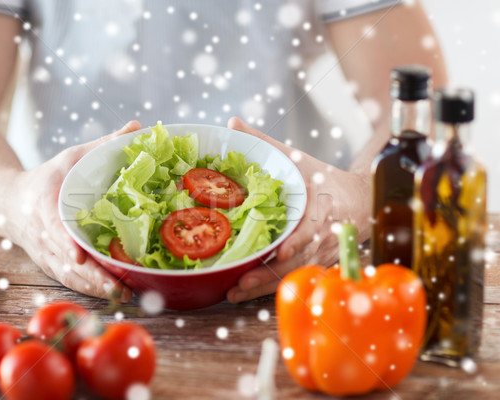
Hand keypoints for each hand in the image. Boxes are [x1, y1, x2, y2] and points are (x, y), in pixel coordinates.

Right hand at [6, 121, 141, 299]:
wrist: (9, 201)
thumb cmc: (47, 177)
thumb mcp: (71, 157)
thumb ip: (103, 145)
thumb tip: (138, 128)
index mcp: (44, 208)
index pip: (54, 229)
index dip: (66, 244)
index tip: (81, 257)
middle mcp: (42, 237)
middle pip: (67, 261)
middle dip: (94, 276)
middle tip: (122, 286)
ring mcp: (45, 255)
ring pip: (69, 277)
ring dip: (95, 289)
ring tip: (125, 294)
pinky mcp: (51, 265)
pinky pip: (70, 281)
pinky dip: (90, 290)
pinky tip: (115, 294)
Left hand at [225, 117, 370, 302]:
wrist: (358, 200)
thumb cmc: (323, 178)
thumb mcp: (297, 157)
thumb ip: (263, 141)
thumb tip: (232, 123)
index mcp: (321, 205)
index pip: (311, 226)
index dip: (297, 240)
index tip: (281, 250)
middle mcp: (323, 233)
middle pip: (296, 259)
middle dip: (268, 274)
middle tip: (240, 283)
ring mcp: (320, 252)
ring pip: (293, 273)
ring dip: (263, 287)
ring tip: (234, 294)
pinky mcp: (314, 263)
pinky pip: (292, 277)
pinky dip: (269, 288)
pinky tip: (245, 293)